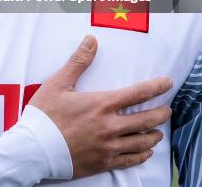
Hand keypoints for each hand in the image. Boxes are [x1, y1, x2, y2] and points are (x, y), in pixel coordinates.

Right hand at [28, 35, 172, 177]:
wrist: (34, 149)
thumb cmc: (44, 115)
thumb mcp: (59, 83)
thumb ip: (78, 61)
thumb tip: (91, 40)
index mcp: (101, 104)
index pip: (137, 93)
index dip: (156, 87)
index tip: (167, 83)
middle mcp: (110, 126)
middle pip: (145, 119)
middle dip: (160, 114)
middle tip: (167, 110)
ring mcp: (108, 147)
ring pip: (141, 142)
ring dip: (153, 135)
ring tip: (158, 131)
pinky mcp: (103, 163)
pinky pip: (130, 160)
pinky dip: (142, 155)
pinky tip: (145, 152)